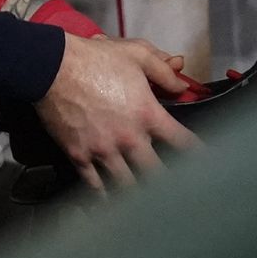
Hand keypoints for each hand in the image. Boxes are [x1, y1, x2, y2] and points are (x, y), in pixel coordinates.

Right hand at [33, 33, 196, 189]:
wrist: (51, 67)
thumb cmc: (95, 58)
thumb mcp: (136, 54)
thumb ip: (163, 70)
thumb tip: (182, 84)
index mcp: (147, 114)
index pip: (181, 141)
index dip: (197, 153)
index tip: (205, 163)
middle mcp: (128, 138)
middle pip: (155, 172)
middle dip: (168, 183)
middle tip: (177, 192)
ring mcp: (103, 151)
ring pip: (126, 184)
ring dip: (137, 193)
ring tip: (146, 203)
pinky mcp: (79, 156)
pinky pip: (94, 184)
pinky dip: (103, 194)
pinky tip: (109, 200)